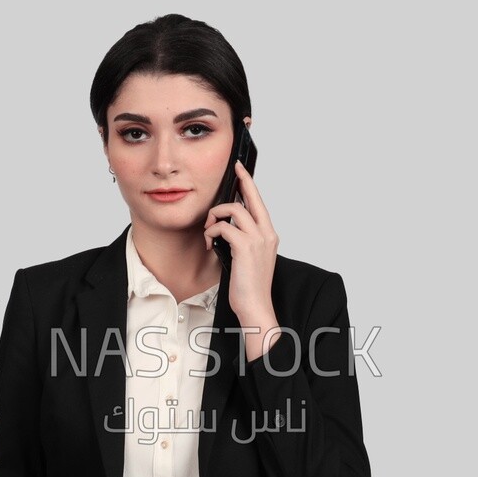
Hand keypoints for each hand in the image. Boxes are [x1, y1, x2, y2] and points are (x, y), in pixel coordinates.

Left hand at [203, 161, 280, 354]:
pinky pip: (223, 227)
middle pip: (252, 197)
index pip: (259, 203)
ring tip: (208, 231)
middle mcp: (267, 233)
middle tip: (233, 170)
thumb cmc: (250, 287)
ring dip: (215, 217)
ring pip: (233, 210)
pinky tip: (208, 244)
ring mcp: (257, 239)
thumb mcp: (249, 259)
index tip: (241, 172)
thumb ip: (243, 240)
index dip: (250, 185)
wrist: (255, 306)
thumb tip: (227, 226)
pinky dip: (211, 232)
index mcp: (269, 235)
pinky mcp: (245, 246)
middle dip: (241, 180)